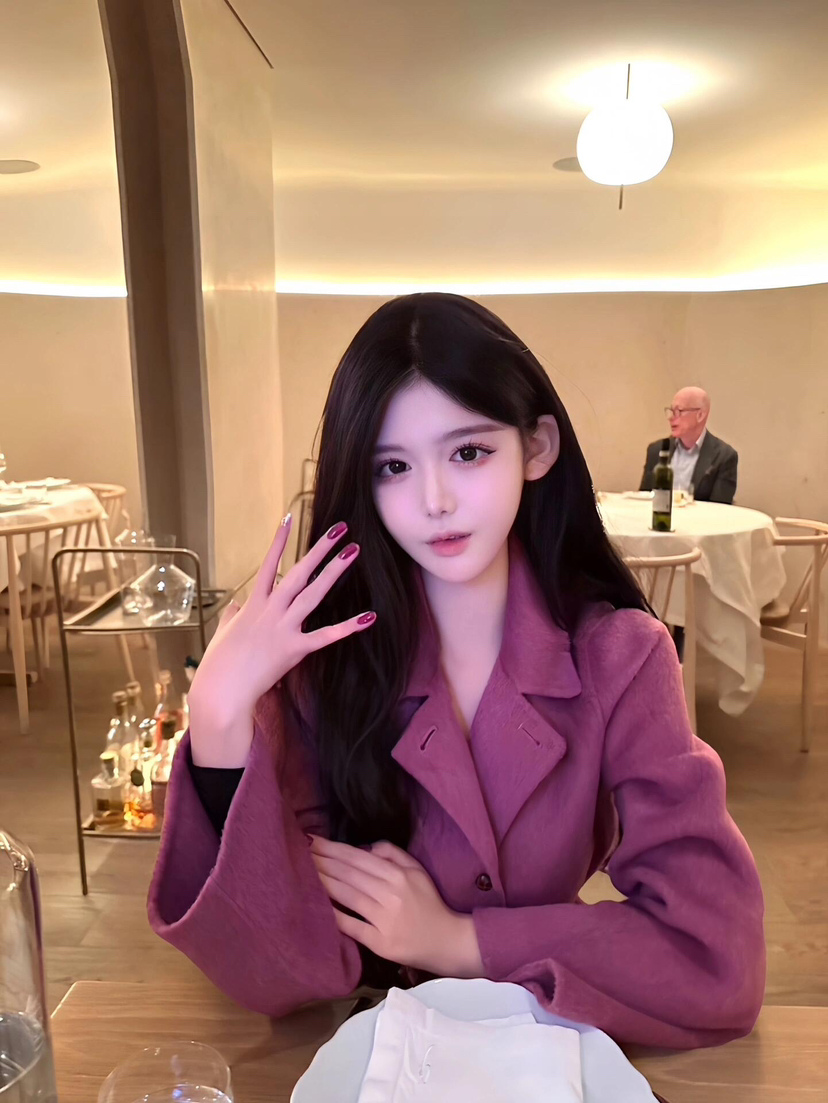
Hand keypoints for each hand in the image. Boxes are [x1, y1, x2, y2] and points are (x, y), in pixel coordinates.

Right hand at [187, 515, 375, 765]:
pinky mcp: (294, 649)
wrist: (221, 691)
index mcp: (253, 604)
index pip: (269, 565)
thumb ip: (232, 617)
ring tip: (353, 551)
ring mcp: (283, 628)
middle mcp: (270, 610)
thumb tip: (237, 606)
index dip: (279, 541)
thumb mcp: (223, 634)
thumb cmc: (218, 665)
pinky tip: (369, 616)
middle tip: (340, 529)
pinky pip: (326, 636)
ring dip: (335, 571)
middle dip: (320, 549)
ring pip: (314, 594)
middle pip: (299, 573)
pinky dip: (349, 627)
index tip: (290, 518)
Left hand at [309, 837, 483, 978]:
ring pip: (347, 895)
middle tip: (300, 851)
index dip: (333, 849)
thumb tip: (366, 847)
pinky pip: (352, 926)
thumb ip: (393, 854)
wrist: (446, 940)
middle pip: (349, 874)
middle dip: (322, 861)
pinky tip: (319, 905)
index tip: (313, 840)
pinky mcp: (380, 942)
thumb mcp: (417, 871)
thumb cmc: (429, 903)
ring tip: (305, 871)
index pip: (358, 857)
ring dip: (323, 882)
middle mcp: (389, 893)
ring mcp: (384, 918)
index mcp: (398, 874)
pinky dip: (334, 915)